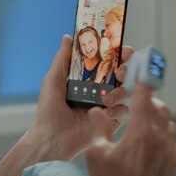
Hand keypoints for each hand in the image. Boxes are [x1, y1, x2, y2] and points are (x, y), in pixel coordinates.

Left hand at [26, 35, 131, 160]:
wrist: (52, 138)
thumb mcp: (53, 80)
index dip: (116, 54)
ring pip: (126, 91)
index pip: (105, 63)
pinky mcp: (110, 121)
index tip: (123, 48)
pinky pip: (124, 110)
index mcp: (85, 80)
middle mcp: (98, 91)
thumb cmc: (49, 110)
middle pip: (121, 75)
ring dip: (121, 90)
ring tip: (105, 96)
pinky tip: (104, 111)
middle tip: (122, 70)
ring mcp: (106, 106)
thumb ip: (63, 59)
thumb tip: (68, 37)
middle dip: (126, 69)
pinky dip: (118, 108)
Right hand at [86, 83, 175, 175]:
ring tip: (140, 124)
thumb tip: (97, 110)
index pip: (145, 98)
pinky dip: (162, 137)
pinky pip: (172, 143)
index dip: (143, 83)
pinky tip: (147, 145)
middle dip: (148, 101)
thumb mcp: (96, 153)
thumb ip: (98, 127)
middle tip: (135, 101)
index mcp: (141, 134)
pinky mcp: (174, 167)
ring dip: (157, 119)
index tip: (141, 74)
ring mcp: (170, 155)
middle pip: (161, 109)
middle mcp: (160, 141)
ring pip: (169, 125)